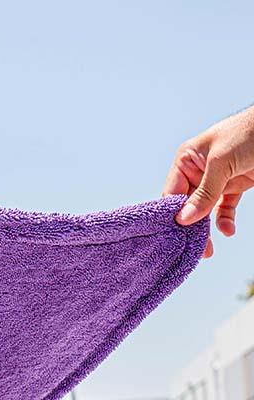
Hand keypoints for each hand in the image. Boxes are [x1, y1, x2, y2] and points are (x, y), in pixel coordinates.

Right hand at [164, 105, 253, 257]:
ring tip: (208, 249)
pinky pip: (224, 209)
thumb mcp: (221, 162)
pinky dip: (225, 221)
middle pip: (187, 206)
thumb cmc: (248, 132)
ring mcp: (216, 180)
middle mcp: (197, 172)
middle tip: (193, 249)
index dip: (173, 214)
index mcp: (186, 160)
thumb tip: (183, 219)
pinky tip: (228, 230)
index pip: (172, 193)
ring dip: (206, 230)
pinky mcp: (234, 186)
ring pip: (205, 211)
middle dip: (190, 228)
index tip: (174, 236)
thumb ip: (204, 192)